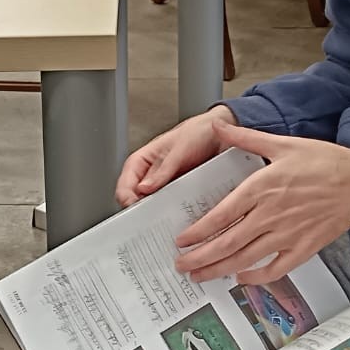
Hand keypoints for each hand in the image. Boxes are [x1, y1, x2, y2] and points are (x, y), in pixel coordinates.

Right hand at [117, 106, 236, 206]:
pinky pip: (174, 207)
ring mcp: (167, 185)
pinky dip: (177, 213)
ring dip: (160, 213)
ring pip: (155, 205)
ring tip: (167, 217)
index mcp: (144, 160)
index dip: (126, 195)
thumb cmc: (199, 132)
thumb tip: (144, 188)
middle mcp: (153, 174)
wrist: (223, 134)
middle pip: (137, 198)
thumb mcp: (180, 149)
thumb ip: (163, 168)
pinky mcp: (182, 192)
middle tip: (151, 217)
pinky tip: (182, 215)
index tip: (134, 206)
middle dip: (142, 209)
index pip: (126, 181)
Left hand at [173, 125, 349, 281]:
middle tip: (182, 264)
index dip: (198, 231)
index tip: (182, 239)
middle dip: (200, 257)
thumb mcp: (282, 144)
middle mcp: (270, 214)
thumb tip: (218, 126)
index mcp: (262, 188)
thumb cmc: (326, 162)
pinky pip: (275, 269)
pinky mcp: (303, 248)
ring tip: (200, 276)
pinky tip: (241, 277)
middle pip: (227, 242)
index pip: (221, 215)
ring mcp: (286, 234)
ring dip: (219, 269)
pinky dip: (256, 277)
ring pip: (245, 259)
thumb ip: (245, 138)